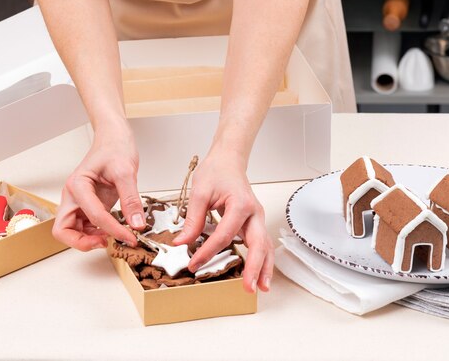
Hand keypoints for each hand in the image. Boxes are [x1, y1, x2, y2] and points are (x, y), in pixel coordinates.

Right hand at [53, 120, 144, 250]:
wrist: (114, 139)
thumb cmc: (115, 148)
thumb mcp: (126, 172)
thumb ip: (131, 200)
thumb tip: (136, 224)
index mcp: (77, 185)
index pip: (92, 216)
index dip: (112, 230)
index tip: (130, 236)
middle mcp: (73, 196)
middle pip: (63, 230)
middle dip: (82, 242)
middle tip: (106, 243)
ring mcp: (79, 202)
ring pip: (72, 231)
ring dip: (88, 240)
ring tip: (112, 238)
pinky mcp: (89, 205)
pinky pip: (86, 226)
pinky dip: (96, 233)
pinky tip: (113, 231)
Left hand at [174, 151, 273, 292]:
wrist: (228, 160)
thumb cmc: (217, 171)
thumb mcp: (200, 192)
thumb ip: (193, 219)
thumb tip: (183, 242)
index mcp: (241, 204)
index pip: (224, 235)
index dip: (208, 251)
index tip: (194, 263)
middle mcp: (254, 213)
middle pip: (258, 244)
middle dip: (254, 268)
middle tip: (247, 287)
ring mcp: (257, 219)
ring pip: (265, 247)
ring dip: (264, 268)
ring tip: (260, 288)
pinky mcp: (255, 224)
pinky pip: (262, 245)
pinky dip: (263, 261)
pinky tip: (260, 276)